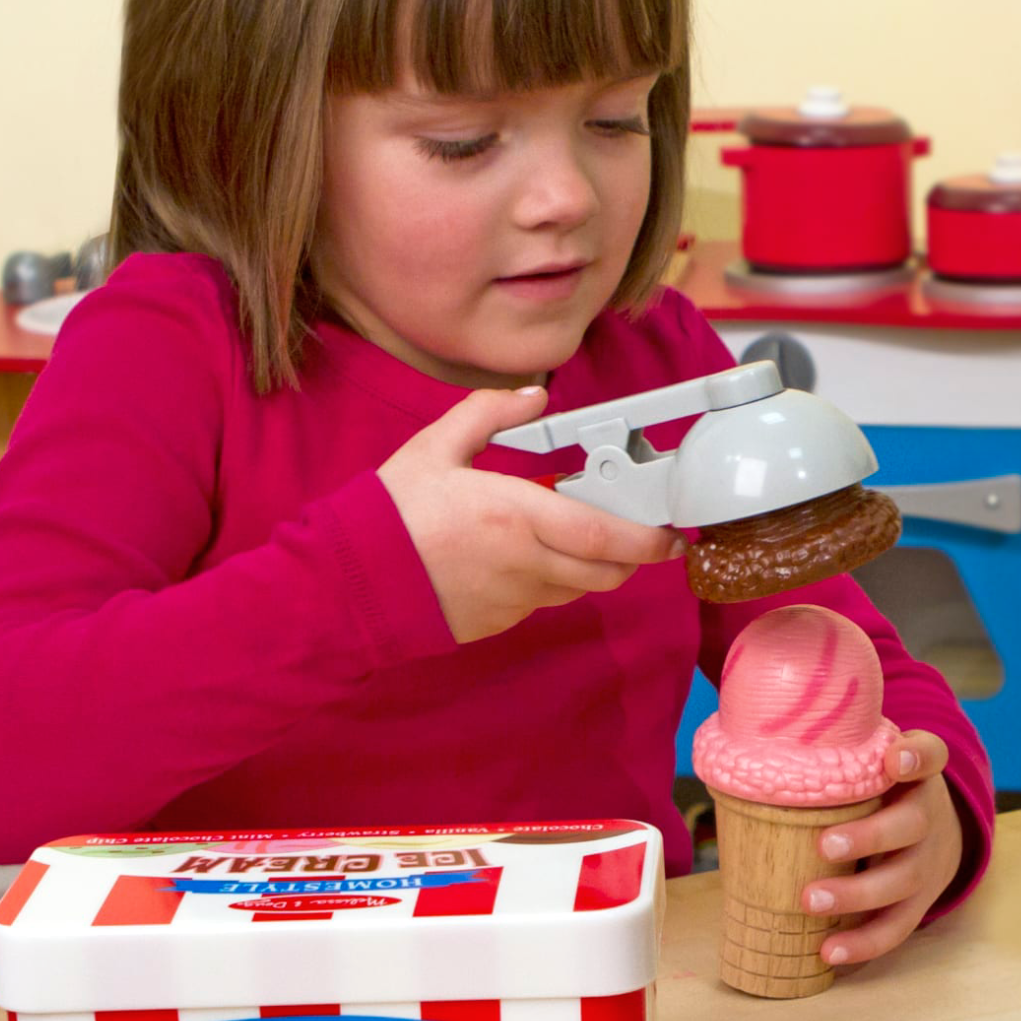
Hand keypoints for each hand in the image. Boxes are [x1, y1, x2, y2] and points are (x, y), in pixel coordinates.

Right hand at [378, 386, 682, 642]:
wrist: (350, 581)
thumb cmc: (389, 514)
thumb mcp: (434, 448)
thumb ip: (488, 413)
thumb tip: (534, 397)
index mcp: (515, 516)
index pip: (604, 536)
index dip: (648, 539)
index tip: (670, 534)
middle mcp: (523, 564)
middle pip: (606, 572)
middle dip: (631, 556)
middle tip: (635, 534)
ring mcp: (512, 600)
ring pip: (577, 589)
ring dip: (589, 567)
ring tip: (572, 538)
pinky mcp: (496, 623)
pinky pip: (541, 603)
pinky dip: (549, 583)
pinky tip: (523, 559)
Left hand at [801, 729, 963, 967]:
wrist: (939, 829)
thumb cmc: (882, 785)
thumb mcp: (871, 757)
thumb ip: (835, 746)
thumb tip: (755, 741)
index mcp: (918, 773)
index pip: (929, 753)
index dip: (914, 755)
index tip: (894, 759)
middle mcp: (930, 815)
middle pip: (910, 825)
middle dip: (868, 838)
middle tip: (824, 844)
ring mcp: (928, 863)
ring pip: (901, 882)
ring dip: (856, 896)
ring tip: (810, 901)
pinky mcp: (920, 902)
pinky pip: (896, 927)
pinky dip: (863, 942)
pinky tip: (828, 951)